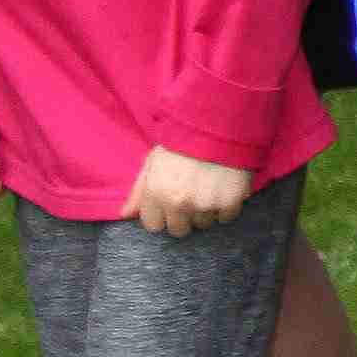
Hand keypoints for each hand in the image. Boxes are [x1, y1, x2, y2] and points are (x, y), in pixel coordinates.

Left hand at [122, 146, 252, 238]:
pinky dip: (225, 207)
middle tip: (190, 198)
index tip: (168, 205)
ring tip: (208, 190)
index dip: (161, 215)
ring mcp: (206, 204)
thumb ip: (139, 191)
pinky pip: (226, 217)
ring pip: (203, 224)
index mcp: (157, 193)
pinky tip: (223, 190)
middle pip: (178, 230)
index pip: (153, 226)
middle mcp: (180, 203)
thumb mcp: (153, 162)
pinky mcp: (230, 202)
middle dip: (182, 217)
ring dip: (204, 212)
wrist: (217, 127)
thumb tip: (125, 214)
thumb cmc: (181, 143)